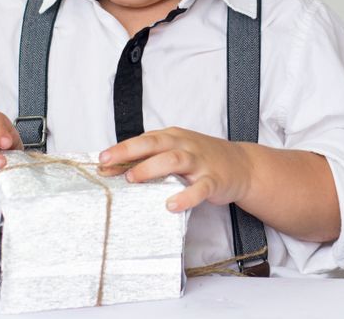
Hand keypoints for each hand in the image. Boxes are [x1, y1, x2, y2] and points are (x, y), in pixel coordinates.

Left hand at [98, 127, 252, 212]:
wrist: (242, 165)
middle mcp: (185, 146)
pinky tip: (171, 205)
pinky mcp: (214, 180)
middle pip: (155, 144)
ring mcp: (200, 162)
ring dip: (151, 168)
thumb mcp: (178, 150)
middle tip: (108, 164)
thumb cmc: (202, 159)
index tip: (100, 160)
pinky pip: (199, 188)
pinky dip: (185, 196)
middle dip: (129, 152)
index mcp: (173, 137)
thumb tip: (116, 168)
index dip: (121, 149)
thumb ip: (152, 157)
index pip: (143, 140)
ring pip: (174, 160)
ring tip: (133, 179)